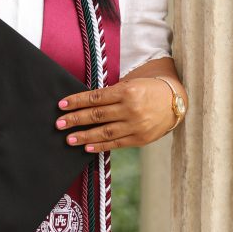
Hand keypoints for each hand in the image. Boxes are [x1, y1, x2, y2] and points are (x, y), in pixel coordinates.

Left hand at [55, 77, 181, 150]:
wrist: (174, 101)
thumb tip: (82, 103)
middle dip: (76, 119)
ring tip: (69, 138)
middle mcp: (131, 108)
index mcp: (127, 91)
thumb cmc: (146, 90)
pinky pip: (116, 143)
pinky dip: (100, 145)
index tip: (61, 105)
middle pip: (97, 115)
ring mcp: (136, 125)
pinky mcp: (140, 139)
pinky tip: (86, 147)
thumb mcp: (130, 84)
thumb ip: (110, 94)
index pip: (96, 97)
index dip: (77, 101)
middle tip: (59, 124)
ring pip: (105, 132)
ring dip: (84, 135)